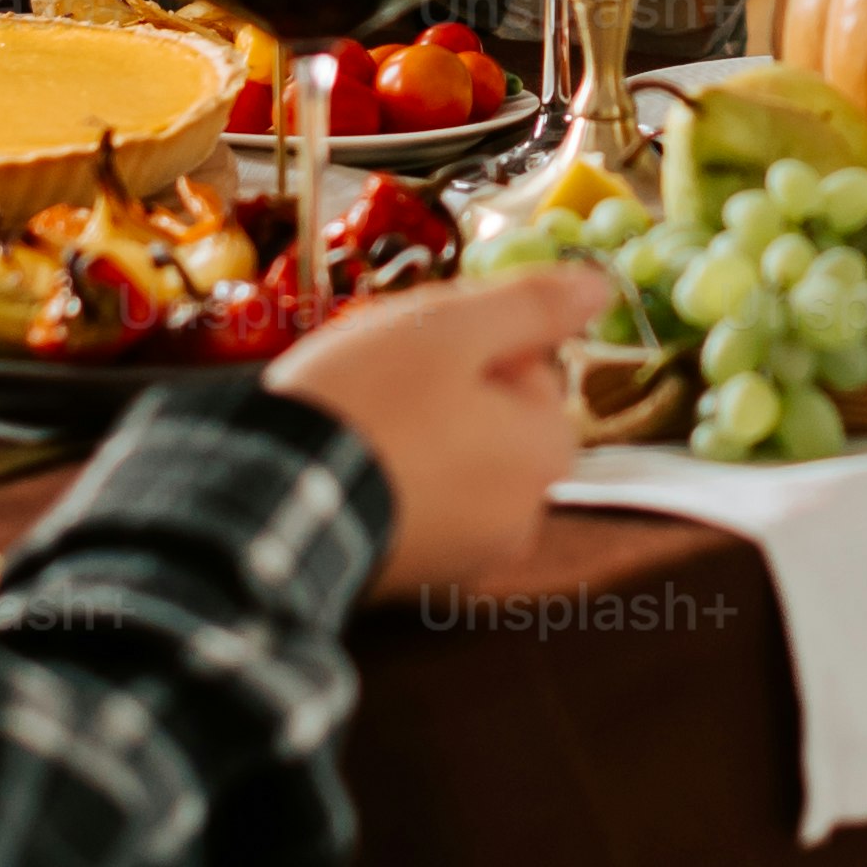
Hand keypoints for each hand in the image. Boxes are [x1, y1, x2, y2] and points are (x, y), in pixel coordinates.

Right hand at [264, 264, 604, 594]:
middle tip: (380, 378)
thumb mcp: (451, 328)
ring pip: (453, 464)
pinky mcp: (413, 579)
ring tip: (356, 419)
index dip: (472, 346)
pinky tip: (345, 463)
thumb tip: (598, 286)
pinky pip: (415, 507)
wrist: (268, 498)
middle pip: (494, 422)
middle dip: (445, 393)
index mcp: (546, 455)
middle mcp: (522, 519)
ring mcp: (468, 558)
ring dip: (414, 436)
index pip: (532, 372)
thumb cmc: (366, 403)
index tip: (417, 346)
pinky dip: (390, 483)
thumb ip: (530, 305)